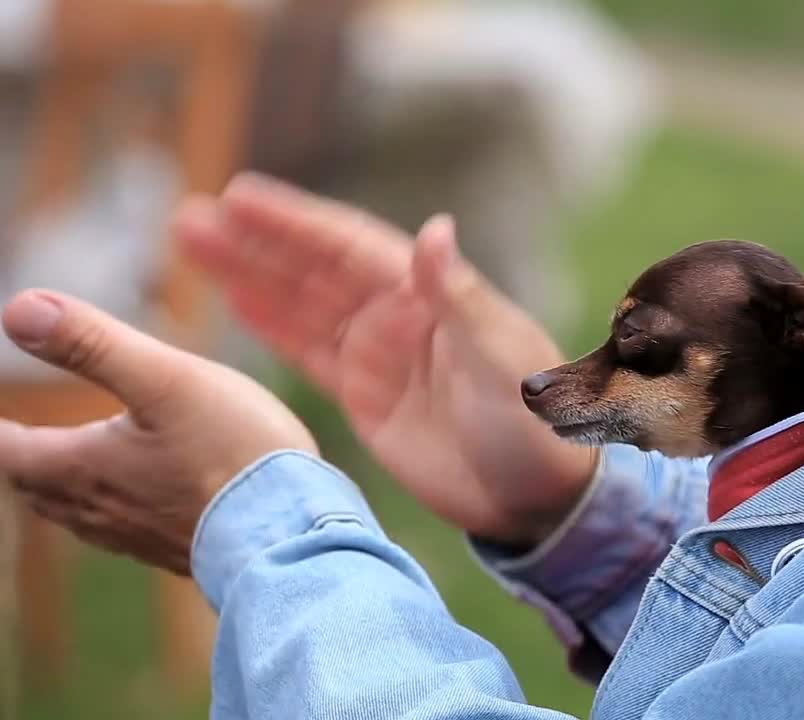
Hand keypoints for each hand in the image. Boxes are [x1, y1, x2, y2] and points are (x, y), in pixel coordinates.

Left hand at [0, 290, 316, 573]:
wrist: (295, 531)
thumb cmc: (232, 452)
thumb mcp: (166, 379)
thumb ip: (92, 344)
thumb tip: (18, 309)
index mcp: (83, 468)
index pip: (10, 451)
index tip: (0, 421)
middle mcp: (99, 511)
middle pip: (38, 489)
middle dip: (26, 461)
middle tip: (21, 440)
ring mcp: (140, 538)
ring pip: (81, 515)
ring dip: (67, 488)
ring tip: (74, 467)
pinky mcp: (180, 552)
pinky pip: (127, 531)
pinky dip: (116, 507)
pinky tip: (144, 498)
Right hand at [175, 174, 597, 545]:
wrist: (535, 496)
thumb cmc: (532, 419)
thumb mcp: (499, 356)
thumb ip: (458, 296)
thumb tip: (435, 229)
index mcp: (429, 295)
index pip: (349, 247)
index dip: (295, 223)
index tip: (240, 197)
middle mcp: (397, 315)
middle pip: (312, 270)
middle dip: (254, 244)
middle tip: (189, 217)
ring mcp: (377, 355)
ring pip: (299, 306)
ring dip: (248, 277)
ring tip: (192, 246)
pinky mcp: (365, 398)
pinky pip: (308, 353)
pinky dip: (271, 327)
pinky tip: (232, 301)